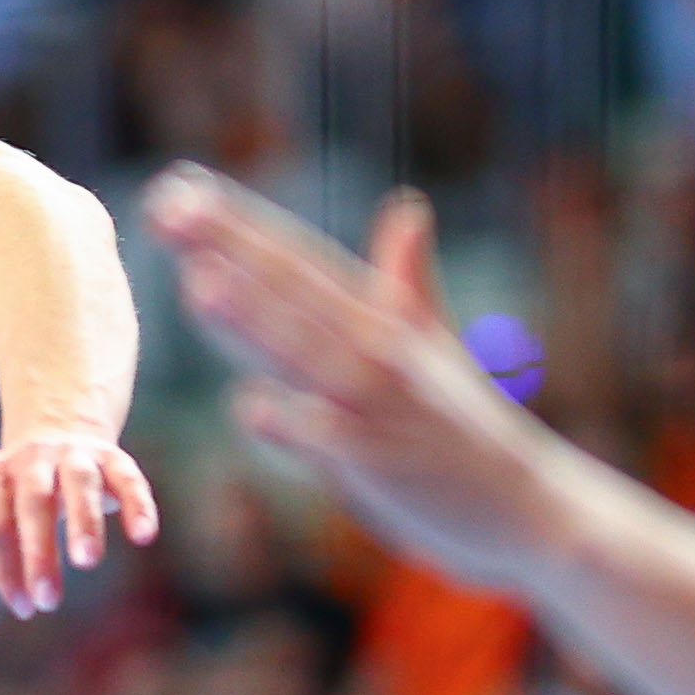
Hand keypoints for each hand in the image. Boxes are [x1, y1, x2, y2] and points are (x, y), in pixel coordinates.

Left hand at [0, 428, 158, 618]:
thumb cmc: (17, 488)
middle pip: (34, 501)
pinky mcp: (113, 458)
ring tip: (86, 561)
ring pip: (80, 482)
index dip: (5, 568)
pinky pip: (127, 478)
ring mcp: (75, 454)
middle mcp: (33, 459)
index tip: (23, 607)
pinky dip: (138, 504)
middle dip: (39, 551)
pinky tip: (144, 536)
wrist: (59, 428)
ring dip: (84, 521)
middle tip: (48, 599)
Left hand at [145, 169, 568, 587]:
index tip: (179, 187)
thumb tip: (408, 208)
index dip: (237, 223)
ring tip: (197, 282)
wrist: (528, 507)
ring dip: (253, 321)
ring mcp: (379, 405)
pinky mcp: (382, 463)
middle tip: (166, 207)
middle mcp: (377, 350)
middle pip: (291, 291)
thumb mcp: (437, 345)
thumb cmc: (468, 428)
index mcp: (382, 319)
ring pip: (305, 355)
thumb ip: (409, 280)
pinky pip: (330, 442)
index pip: (296, 260)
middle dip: (227, 248)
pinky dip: (294, 424)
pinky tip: (250, 406)